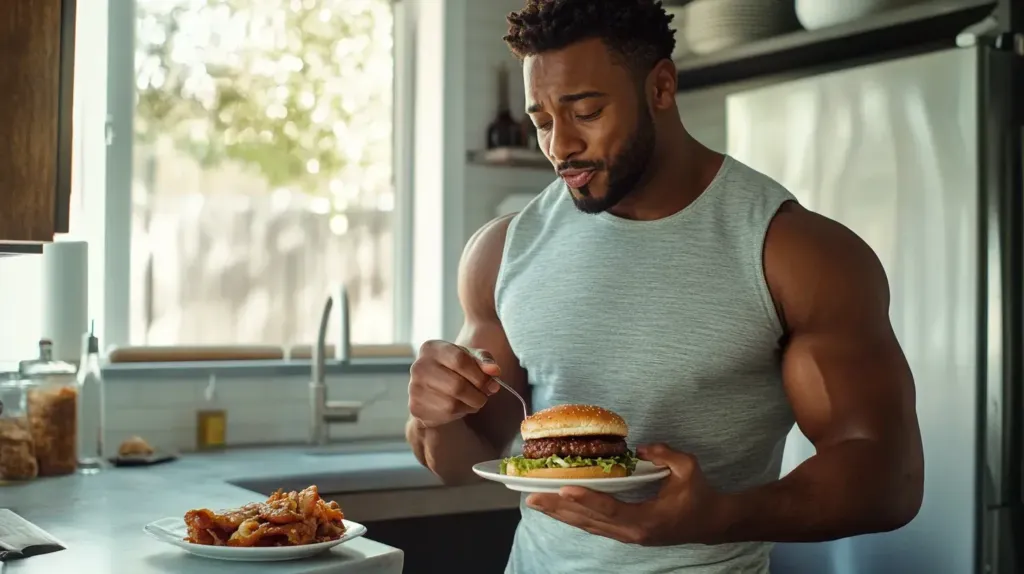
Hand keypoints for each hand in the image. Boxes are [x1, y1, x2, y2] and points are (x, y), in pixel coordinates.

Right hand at [408, 340, 501, 427]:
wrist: (431, 390)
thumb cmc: (453, 370)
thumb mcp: (470, 358)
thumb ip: (484, 361)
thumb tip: (494, 370)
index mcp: (432, 348)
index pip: (460, 360)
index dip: (480, 375)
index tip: (492, 382)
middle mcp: (419, 367)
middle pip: (457, 385)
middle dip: (478, 394)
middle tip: (484, 395)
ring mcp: (415, 388)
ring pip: (453, 403)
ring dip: (470, 405)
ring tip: (471, 400)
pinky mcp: (416, 408)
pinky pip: (446, 414)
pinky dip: (459, 413)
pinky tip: (458, 406)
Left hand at [524, 443, 730, 545]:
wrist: (712, 522)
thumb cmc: (700, 495)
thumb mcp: (688, 468)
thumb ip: (665, 455)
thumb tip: (641, 448)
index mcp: (646, 520)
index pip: (610, 509)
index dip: (586, 499)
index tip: (564, 488)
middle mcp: (632, 533)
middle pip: (589, 520)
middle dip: (559, 508)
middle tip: (531, 496)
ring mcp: (627, 536)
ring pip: (587, 525)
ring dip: (560, 514)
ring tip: (535, 502)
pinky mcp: (625, 533)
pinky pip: (594, 525)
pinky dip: (573, 516)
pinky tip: (557, 509)